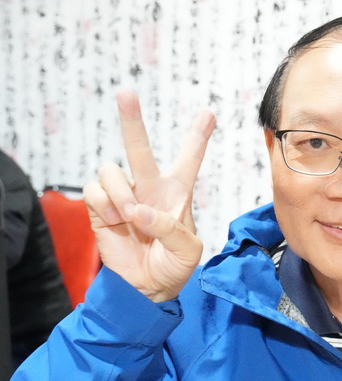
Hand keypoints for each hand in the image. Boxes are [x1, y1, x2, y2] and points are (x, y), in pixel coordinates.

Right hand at [83, 90, 214, 301]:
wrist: (145, 287)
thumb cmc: (173, 266)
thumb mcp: (189, 251)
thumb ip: (171, 229)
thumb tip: (138, 210)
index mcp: (178, 193)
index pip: (190, 159)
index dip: (198, 137)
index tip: (209, 113)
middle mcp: (149, 187)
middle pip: (139, 147)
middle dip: (132, 120)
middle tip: (125, 92)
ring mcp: (123, 195)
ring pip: (112, 171)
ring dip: (120, 194)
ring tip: (129, 217)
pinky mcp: (99, 207)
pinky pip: (94, 191)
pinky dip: (103, 206)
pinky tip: (114, 221)